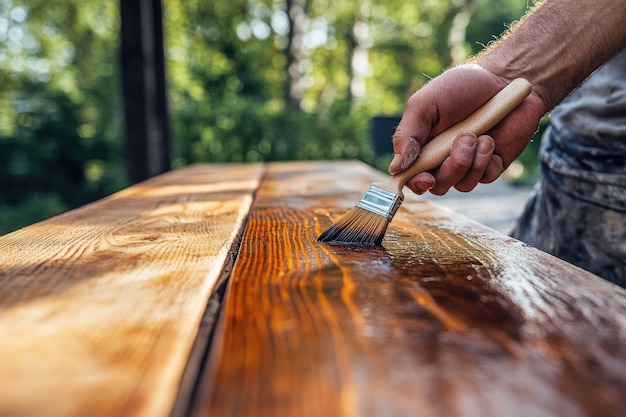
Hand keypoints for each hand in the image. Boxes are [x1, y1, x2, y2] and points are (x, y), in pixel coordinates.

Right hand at [389, 64, 545, 194]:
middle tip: (464, 138)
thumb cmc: (460, 87)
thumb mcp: (424, 104)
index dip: (416, 183)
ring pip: (462, 185)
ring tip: (478, 134)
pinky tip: (490, 140)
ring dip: (470, 161)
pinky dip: (487, 160)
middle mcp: (442, 160)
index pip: (411, 177)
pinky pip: (485, 178)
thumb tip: (396, 167)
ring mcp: (468, 164)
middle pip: (438, 186)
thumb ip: (407, 135)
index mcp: (422, 147)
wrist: (503, 78)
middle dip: (450, 168)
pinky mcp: (491, 165)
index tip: (426, 178)